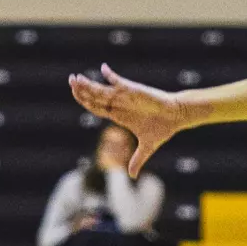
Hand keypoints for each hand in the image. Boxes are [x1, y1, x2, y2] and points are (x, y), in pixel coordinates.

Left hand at [69, 64, 184, 178]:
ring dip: (89, 84)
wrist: (176, 117)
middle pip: (95, 96)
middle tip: (70, 81)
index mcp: (118, 115)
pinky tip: (103, 68)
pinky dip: (111, 75)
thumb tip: (132, 177)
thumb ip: (137, 160)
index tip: (74, 95)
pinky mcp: (134, 90)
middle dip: (82, 90)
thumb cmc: (162, 129)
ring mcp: (126, 96)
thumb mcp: (147, 148)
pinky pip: (120, 81)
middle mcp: (119, 104)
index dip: (84, 102)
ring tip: (76, 78)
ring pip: (102, 89)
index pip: (96, 107)